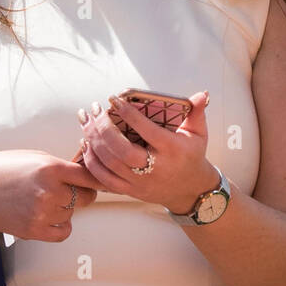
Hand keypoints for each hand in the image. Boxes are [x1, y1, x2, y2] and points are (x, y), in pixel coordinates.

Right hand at [0, 149, 108, 243]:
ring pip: (72, 214)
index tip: (102, 180)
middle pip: (85, 197)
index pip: (89, 176)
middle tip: (65, 189)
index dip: (97, 179)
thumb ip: (61, 166)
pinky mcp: (34, 230)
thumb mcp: (35, 157)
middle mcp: (49, 190)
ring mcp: (42, 212)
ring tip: (41, 200)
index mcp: (51, 167)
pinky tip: (48, 216)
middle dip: (79, 193)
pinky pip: (63, 232)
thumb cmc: (4, 169)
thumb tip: (88, 170)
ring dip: (64, 209)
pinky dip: (60, 226)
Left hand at [76, 91, 217, 214]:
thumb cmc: (192, 156)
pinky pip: (105, 179)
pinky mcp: (130, 191)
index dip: (128, 114)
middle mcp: (155, 167)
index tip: (113, 98)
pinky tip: (85, 144)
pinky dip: (92, 162)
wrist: (190, 190)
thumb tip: (201, 94)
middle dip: (103, 129)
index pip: (147, 130)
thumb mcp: (199, 134)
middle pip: (122, 151)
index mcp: (172, 150)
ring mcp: (140, 182)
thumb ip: (197, 112)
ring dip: (93, 142)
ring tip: (85, 121)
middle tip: (94, 110)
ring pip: (110, 164)